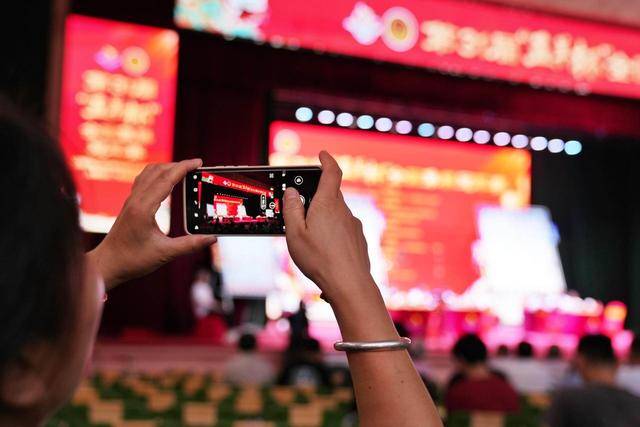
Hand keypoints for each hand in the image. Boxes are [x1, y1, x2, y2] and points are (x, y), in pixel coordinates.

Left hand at [89, 159, 216, 288]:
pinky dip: (157, 174)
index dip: (184, 168)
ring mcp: (131, 201)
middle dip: (178, 165)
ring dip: (167, 167)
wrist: (108, 264)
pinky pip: (143, 180)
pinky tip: (165, 181)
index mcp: (144, 208)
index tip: (199, 162)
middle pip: (158, 171)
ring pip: (149, 173)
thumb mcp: (165, 253)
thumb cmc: (132, 260)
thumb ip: (190, 245)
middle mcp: (136, 200)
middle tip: (197, 166)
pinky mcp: (130, 205)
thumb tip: (212, 238)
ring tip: (184, 170)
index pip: (166, 179)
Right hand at [283, 151, 373, 303]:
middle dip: (317, 197)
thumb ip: (292, 210)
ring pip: (336, 213)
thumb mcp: (295, 234)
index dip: (327, 160)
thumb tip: (292, 192)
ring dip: (324, 218)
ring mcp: (353, 225)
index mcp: (328, 204)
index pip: (332, 172)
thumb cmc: (320, 260)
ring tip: (310, 237)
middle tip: (301, 208)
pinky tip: (324, 250)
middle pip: (331, 194)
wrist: (349, 284)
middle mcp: (344, 211)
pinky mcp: (358, 239)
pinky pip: (343, 229)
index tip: (322, 155)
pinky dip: (332, 233)